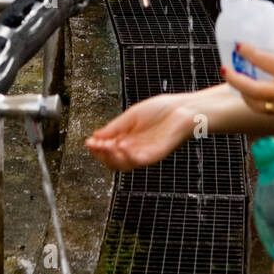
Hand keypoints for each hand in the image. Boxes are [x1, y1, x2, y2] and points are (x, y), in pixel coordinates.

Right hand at [85, 94, 199, 169]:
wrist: (185, 109)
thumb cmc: (163, 110)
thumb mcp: (131, 116)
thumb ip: (114, 127)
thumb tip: (95, 136)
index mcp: (129, 140)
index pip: (109, 151)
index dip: (97, 148)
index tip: (89, 141)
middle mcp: (136, 150)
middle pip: (113, 162)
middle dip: (101, 154)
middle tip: (94, 145)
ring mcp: (146, 153)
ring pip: (124, 165)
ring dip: (111, 157)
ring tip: (104, 146)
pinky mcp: (156, 154)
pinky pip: (139, 161)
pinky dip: (127, 156)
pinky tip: (121, 145)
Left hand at [223, 31, 273, 123]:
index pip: (262, 60)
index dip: (246, 51)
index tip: (238, 45)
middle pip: (251, 89)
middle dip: (234, 79)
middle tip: (224, 69)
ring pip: (256, 105)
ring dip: (243, 94)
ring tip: (237, 84)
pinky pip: (268, 113)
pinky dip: (257, 104)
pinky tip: (255, 97)